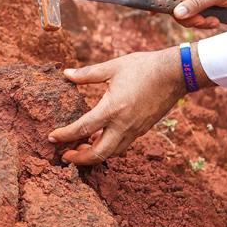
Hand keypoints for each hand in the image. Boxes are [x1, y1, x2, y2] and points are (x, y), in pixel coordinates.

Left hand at [48, 47, 188, 165]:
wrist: (175, 73)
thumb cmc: (143, 67)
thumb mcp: (112, 67)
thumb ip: (87, 74)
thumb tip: (66, 74)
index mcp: (112, 108)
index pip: (83, 129)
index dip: (64, 136)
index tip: (51, 138)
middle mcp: (123, 125)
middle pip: (98, 153)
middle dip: (79, 159)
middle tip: (64, 156)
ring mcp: (134, 130)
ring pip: (112, 153)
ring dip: (94, 155)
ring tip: (80, 148)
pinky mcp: (142, 130)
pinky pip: (122, 146)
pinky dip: (108, 148)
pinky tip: (100, 139)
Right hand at [156, 0, 226, 28]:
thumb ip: (196, 3)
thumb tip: (176, 14)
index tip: (151, 13)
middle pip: (175, 7)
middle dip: (188, 18)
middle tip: (203, 20)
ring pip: (187, 15)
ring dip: (199, 22)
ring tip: (214, 21)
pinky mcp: (206, 4)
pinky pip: (197, 17)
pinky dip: (205, 22)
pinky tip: (217, 20)